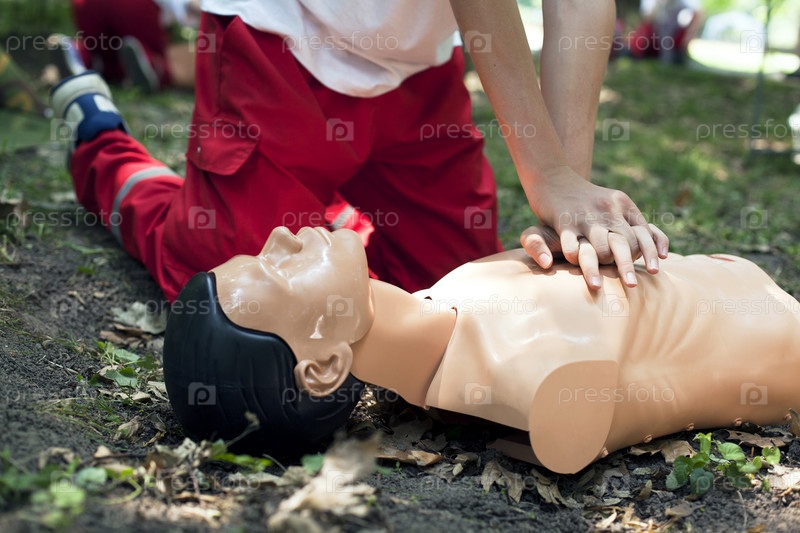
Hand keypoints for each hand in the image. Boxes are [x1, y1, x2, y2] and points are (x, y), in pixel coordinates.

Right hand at [521, 168, 668, 288]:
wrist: (555, 178)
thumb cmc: (590, 199)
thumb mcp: (617, 204)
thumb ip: (639, 226)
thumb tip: (666, 254)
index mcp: (622, 203)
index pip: (643, 231)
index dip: (650, 252)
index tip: (654, 271)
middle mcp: (606, 209)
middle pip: (624, 242)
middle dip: (627, 265)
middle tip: (632, 285)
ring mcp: (585, 215)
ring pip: (600, 248)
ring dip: (600, 266)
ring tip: (599, 282)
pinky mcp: (564, 221)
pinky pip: (572, 247)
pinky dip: (574, 258)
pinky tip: (574, 266)